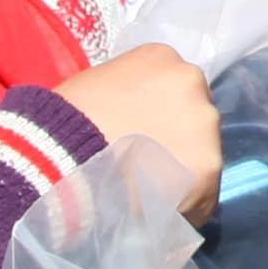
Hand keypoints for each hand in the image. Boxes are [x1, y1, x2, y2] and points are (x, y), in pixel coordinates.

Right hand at [53, 40, 222, 223]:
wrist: (59, 155)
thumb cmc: (64, 121)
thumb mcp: (99, 87)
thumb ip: (131, 96)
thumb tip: (139, 121)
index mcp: (163, 58)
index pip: (176, 90)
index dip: (161, 119)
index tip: (144, 138)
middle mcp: (192, 81)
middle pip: (195, 118)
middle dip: (177, 141)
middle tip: (148, 166)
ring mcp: (204, 124)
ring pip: (204, 154)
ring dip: (183, 172)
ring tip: (150, 193)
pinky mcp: (208, 167)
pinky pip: (204, 192)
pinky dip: (185, 204)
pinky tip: (158, 211)